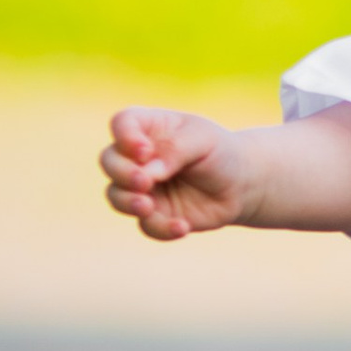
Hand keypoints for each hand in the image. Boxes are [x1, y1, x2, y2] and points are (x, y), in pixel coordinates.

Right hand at [100, 107, 253, 243]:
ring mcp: (142, 188)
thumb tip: (148, 172)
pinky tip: (182, 227)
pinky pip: (145, 225)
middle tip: (144, 181)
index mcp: (149, 128)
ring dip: (128, 202)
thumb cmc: (219, 152)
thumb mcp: (204, 140)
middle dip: (122, 173)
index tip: (145, 151)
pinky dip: (160, 227)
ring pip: (116, 196)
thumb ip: (175, 150)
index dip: (125, 136)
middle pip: (109, 161)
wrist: (240, 185)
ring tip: (148, 207)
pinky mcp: (154, 215)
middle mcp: (138, 158)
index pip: (123, 123)